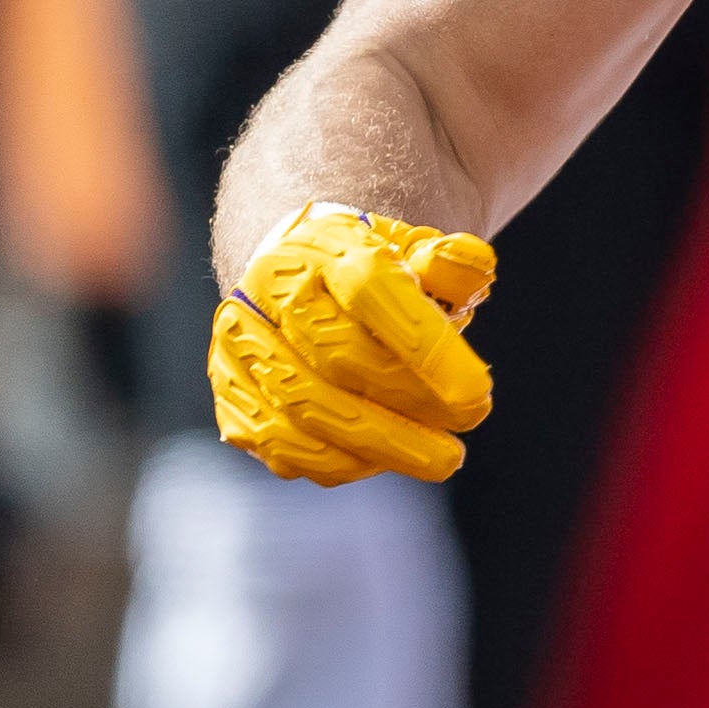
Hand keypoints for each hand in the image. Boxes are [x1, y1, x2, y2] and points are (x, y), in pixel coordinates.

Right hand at [209, 204, 500, 485]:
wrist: (295, 275)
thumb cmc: (373, 274)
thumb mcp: (417, 251)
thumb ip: (451, 261)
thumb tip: (470, 269)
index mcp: (322, 245)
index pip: (371, 288)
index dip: (424, 344)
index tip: (478, 392)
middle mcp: (268, 290)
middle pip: (337, 354)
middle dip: (411, 398)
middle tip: (470, 419)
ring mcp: (242, 343)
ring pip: (305, 406)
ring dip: (383, 443)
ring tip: (441, 457)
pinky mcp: (230, 393)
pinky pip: (281, 443)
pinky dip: (337, 461)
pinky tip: (383, 459)